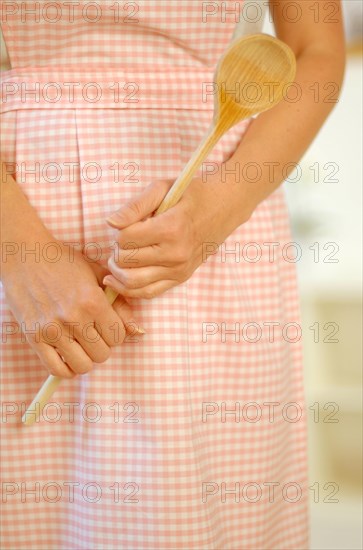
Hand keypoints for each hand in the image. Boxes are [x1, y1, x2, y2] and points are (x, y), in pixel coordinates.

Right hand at [2, 240, 144, 377]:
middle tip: (91, 333)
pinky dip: (65, 369)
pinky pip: (56, 369)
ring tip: (79, 345)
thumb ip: (119, 303)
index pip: (118, 337)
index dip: (115, 333)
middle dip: (101, 345)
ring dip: (84, 358)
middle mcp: (74, 317)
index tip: (106, 325)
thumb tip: (135, 330)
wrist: (25, 256)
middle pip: (102, 354)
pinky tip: (67, 356)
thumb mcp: (97, 274)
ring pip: (82, 365)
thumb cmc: (64, 263)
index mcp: (93, 301)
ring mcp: (52, 329)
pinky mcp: (33, 337)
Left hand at [103, 176, 250, 298]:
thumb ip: (134, 206)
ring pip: (133, 282)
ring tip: (117, 260)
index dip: (119, 231)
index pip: (125, 239)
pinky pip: (148, 293)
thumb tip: (110, 223)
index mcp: (171, 229)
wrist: (225, 206)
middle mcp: (175, 254)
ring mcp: (179, 269)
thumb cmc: (191, 194)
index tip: (127, 224)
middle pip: (126, 261)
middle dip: (116, 251)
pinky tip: (117, 280)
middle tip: (122, 241)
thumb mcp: (161, 189)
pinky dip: (128, 289)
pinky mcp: (181, 278)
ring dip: (117, 272)